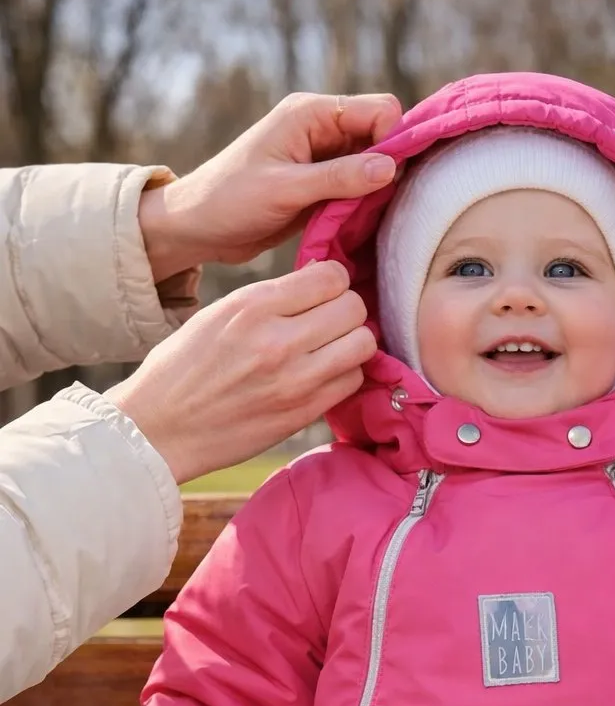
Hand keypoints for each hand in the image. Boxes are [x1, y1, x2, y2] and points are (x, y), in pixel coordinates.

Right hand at [106, 260, 373, 482]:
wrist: (160, 429)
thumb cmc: (182, 368)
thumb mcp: (218, 314)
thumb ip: (269, 301)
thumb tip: (317, 288)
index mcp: (252, 305)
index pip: (331, 276)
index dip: (333, 282)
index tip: (322, 294)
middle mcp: (278, 339)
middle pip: (354, 309)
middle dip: (347, 311)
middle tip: (330, 322)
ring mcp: (296, 380)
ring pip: (363, 345)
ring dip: (352, 344)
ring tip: (330, 348)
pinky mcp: (303, 413)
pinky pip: (352, 381)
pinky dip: (344, 375)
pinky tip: (323, 376)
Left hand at [138, 91, 400, 278]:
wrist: (199, 227)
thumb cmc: (231, 200)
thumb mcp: (286, 190)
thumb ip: (339, 178)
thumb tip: (390, 167)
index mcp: (312, 114)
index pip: (379, 111)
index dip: (394, 142)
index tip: (389, 181)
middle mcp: (322, 129)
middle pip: (382, 137)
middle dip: (388, 169)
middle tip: (380, 206)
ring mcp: (323, 158)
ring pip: (373, 166)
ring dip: (376, 191)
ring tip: (365, 220)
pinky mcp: (322, 185)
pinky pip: (358, 189)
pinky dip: (363, 206)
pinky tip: (358, 226)